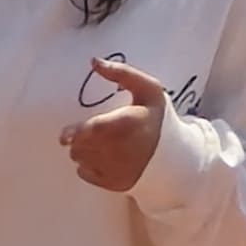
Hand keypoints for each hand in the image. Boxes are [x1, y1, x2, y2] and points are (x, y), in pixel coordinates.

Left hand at [63, 60, 176, 190]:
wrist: (178, 155)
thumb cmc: (159, 119)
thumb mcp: (148, 89)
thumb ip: (122, 73)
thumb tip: (93, 61)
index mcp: (126, 124)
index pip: (89, 131)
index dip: (74, 132)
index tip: (67, 133)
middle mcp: (119, 150)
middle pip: (79, 147)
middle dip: (79, 140)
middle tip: (91, 133)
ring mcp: (116, 169)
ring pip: (80, 160)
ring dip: (83, 151)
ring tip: (99, 144)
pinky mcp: (113, 183)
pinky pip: (85, 174)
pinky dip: (87, 166)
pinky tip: (103, 158)